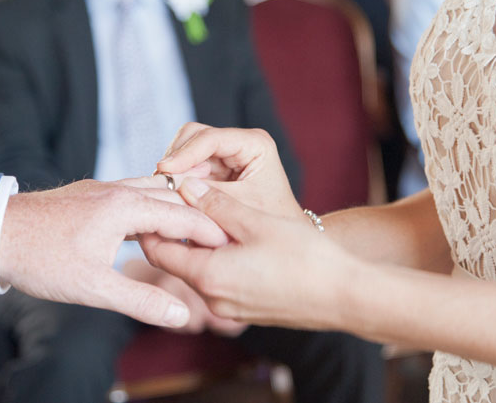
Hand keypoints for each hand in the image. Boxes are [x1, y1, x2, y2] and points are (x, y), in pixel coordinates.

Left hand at [0, 178, 228, 328]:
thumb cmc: (41, 259)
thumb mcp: (93, 288)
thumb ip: (140, 302)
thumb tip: (180, 316)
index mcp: (124, 207)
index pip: (181, 214)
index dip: (209, 228)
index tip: (232, 242)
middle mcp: (116, 189)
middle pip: (170, 195)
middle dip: (197, 213)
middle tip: (220, 234)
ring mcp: (100, 187)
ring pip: (149, 189)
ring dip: (172, 206)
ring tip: (190, 228)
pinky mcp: (86, 192)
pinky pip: (130, 190)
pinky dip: (149, 204)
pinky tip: (146, 224)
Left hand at [140, 179, 357, 331]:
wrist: (345, 297)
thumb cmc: (304, 258)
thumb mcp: (256, 221)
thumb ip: (216, 204)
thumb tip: (185, 186)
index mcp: (208, 276)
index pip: (157, 249)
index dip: (150, 222)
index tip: (152, 198)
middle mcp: (212, 299)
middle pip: (175, 260)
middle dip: (172, 230)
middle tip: (174, 199)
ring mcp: (229, 309)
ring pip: (198, 270)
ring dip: (196, 244)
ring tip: (202, 212)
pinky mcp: (246, 310)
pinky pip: (218, 281)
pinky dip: (214, 258)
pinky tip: (229, 236)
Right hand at [155, 123, 301, 219]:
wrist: (281, 241)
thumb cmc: (270, 223)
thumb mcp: (240, 208)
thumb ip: (208, 196)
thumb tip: (171, 186)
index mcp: (255, 144)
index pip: (211, 138)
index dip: (185, 153)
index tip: (164, 170)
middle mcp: (238, 142)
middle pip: (194, 135)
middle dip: (176, 157)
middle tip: (161, 181)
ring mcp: (224, 153)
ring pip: (185, 147)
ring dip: (174, 167)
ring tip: (165, 189)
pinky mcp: (212, 167)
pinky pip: (186, 164)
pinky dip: (176, 176)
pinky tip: (170, 193)